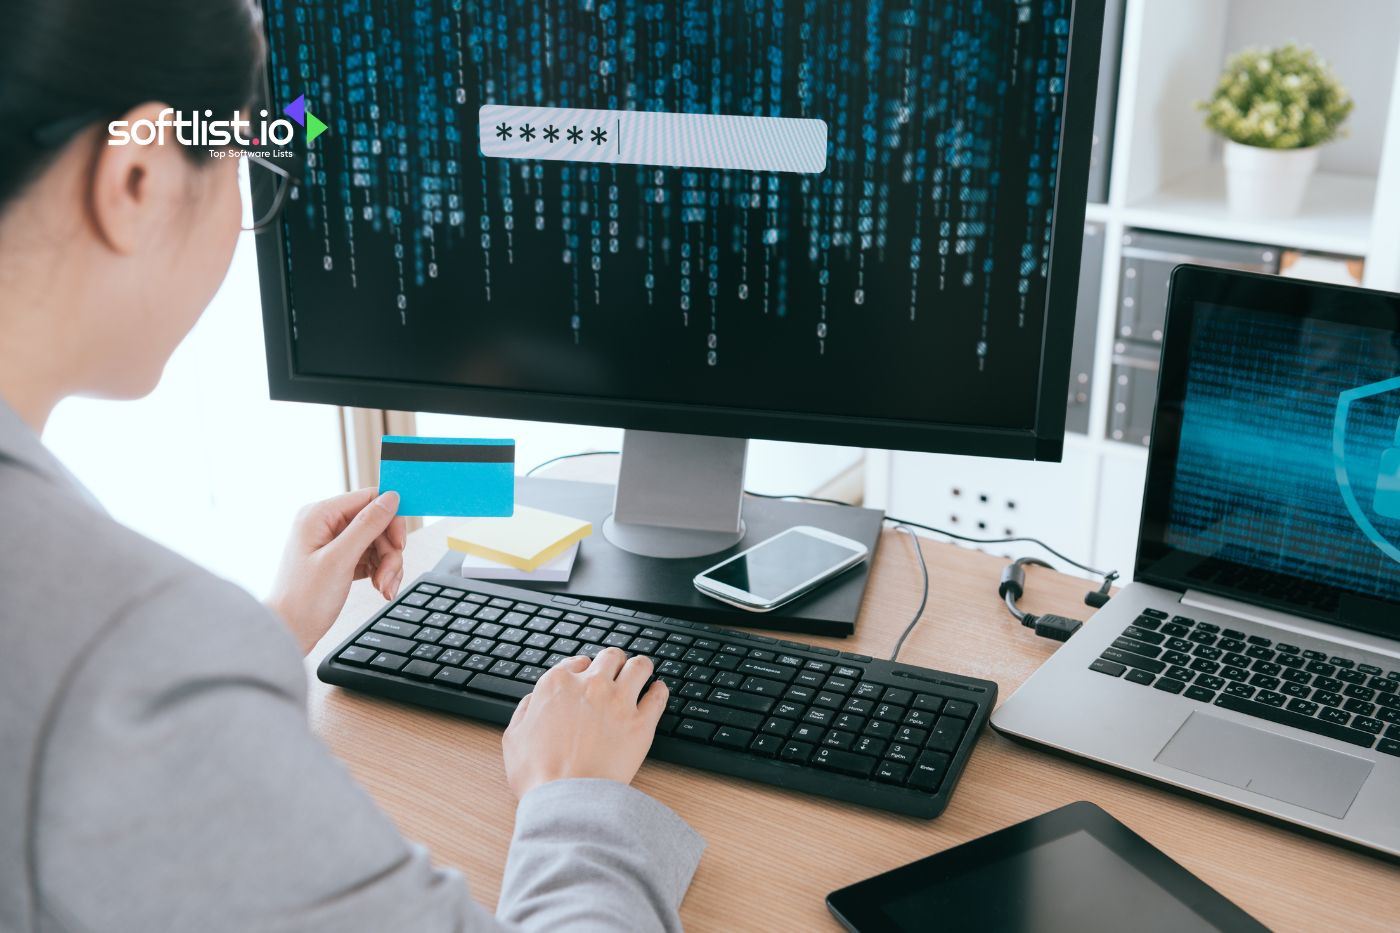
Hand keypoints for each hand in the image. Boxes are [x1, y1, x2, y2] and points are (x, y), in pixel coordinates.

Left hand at [267, 487, 406, 653]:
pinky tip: (379, 588)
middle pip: (376, 523)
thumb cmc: (304, 601)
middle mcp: (324, 524)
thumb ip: (367, 525)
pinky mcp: (338, 559)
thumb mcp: (340, 560)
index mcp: (319, 515)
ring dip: (387, 565)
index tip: (399, 544)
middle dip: (389, 551)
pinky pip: (370, 556)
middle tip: (389, 577)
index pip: (369, 499)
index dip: (390, 519)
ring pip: (377, 542)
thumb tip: (391, 497)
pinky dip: (379, 572)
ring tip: (384, 588)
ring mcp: (331, 542)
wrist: (289, 633)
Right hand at [502, 647, 667, 797]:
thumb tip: (533, 701)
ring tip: (643, 673)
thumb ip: (524, 712)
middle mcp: (590, 684)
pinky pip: (659, 695)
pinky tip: (657, 692)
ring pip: (639, 666)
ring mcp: (618, 701)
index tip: (588, 676)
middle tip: (617, 672)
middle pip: (610, 657)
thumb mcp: (514, 738)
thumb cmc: (539, 775)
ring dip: (640, 668)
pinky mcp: (642, 722)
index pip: (577, 662)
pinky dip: (659, 691)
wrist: (567, 799)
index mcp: (557, 684)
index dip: (584, 669)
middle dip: (614, 663)